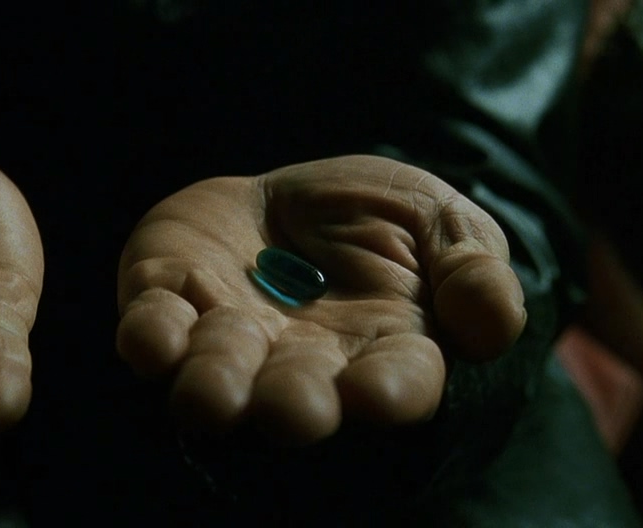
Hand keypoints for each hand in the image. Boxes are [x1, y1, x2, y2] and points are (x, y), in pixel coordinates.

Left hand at [117, 155, 524, 444]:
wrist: (292, 195)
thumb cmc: (379, 220)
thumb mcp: (442, 224)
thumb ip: (473, 271)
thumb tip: (493, 326)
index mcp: (383, 352)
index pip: (396, 384)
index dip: (388, 393)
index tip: (376, 393)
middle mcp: (301, 363)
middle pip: (296, 398)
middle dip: (291, 404)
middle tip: (291, 407)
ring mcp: (228, 339)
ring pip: (216, 376)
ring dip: (213, 383)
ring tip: (211, 392)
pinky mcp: (166, 301)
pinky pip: (151, 329)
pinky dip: (149, 336)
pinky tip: (151, 336)